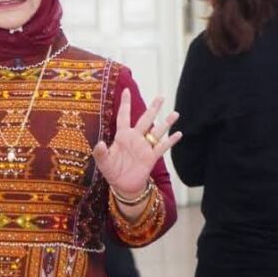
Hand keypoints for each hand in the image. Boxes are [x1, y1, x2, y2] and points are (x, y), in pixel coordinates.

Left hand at [93, 90, 181, 213]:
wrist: (123, 186)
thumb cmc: (111, 171)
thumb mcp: (103, 162)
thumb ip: (100, 152)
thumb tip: (99, 143)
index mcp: (122, 136)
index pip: (124, 116)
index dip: (125, 104)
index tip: (126, 90)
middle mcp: (135, 138)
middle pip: (145, 120)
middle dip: (153, 108)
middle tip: (161, 96)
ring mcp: (144, 147)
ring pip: (157, 132)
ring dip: (166, 123)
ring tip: (175, 114)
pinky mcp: (151, 157)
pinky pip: (162, 147)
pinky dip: (170, 141)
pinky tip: (179, 134)